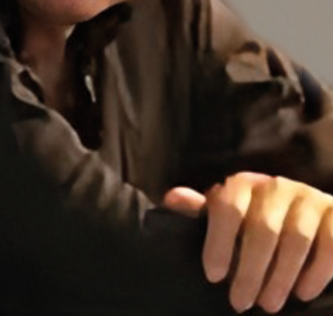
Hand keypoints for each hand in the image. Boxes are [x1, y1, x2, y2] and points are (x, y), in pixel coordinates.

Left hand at [163, 173, 332, 312]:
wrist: (312, 222)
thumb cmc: (258, 224)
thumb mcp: (229, 218)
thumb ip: (204, 212)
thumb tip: (172, 199)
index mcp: (244, 185)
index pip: (227, 207)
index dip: (218, 242)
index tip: (212, 276)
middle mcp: (276, 186)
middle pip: (262, 228)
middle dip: (249, 270)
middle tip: (240, 303)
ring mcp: (309, 198)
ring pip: (296, 238)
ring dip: (281, 276)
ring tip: (269, 305)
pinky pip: (330, 242)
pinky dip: (317, 271)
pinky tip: (303, 292)